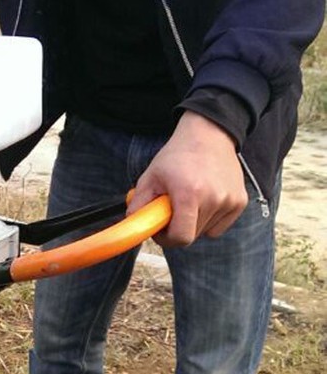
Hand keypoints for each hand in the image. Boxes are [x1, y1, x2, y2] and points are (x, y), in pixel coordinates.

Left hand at [127, 111, 247, 247]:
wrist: (209, 134)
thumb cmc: (176, 157)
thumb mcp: (149, 178)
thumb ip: (138, 206)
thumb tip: (133, 229)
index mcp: (189, 193)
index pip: (180, 238)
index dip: (167, 239)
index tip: (160, 229)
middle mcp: (214, 198)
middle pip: (191, 236)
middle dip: (177, 229)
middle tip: (171, 210)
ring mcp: (230, 200)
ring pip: (204, 232)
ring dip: (192, 223)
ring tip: (188, 198)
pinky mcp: (240, 202)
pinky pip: (218, 227)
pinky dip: (208, 220)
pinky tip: (204, 200)